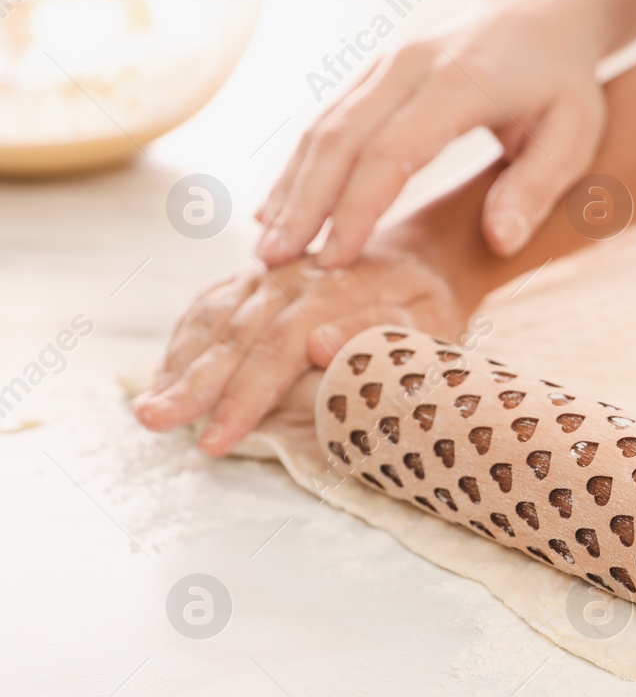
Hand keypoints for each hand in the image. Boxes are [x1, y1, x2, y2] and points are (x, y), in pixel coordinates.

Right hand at [132, 245, 468, 455]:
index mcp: (333, 290)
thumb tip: (320, 345)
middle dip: (192, 386)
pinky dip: (184, 340)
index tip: (216, 439)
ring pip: (213, 320)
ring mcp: (269, 275)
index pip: (278, 347)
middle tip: (155, 423)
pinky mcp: (256, 279)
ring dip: (177, 366)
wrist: (422, 257)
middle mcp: (292, 277)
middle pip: (234, 335)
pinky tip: (164, 375)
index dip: (243, 397)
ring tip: (147, 410)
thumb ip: (376, 332)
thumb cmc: (428, 306)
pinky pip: (210, 306)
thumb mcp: (424, 323)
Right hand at [255, 0, 604, 267]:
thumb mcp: (574, 136)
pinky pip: (326, 122)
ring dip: (291, 188)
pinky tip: (278, 208)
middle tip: (273, 262)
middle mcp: (409, 67)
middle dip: (304, 203)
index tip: (334, 259)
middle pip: (340, 138)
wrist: (540, 18)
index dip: (357, 207)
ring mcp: (384, 67)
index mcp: (459, 83)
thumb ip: (537, 187)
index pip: (392, 150)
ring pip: (322, 128)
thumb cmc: (562, 86)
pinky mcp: (372, 76)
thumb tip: (500, 241)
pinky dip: (299, 167)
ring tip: (267, 247)